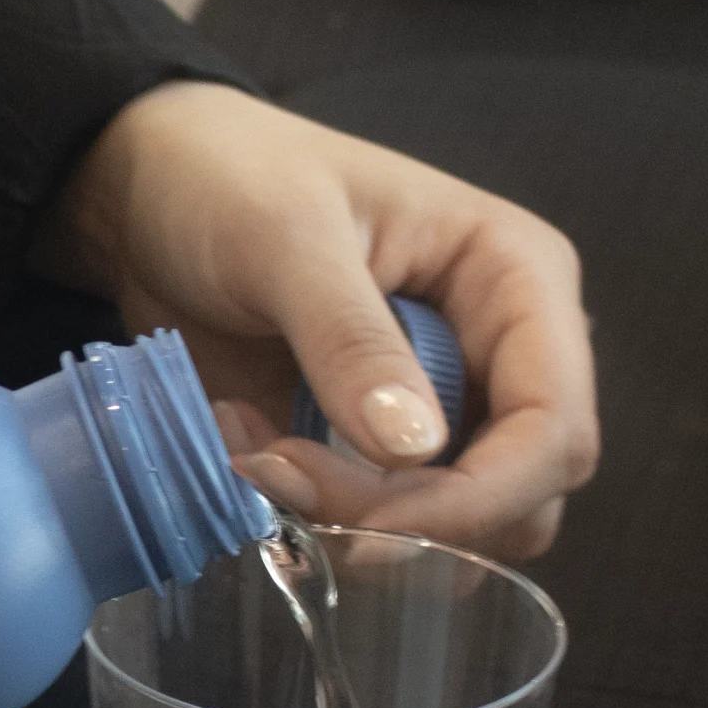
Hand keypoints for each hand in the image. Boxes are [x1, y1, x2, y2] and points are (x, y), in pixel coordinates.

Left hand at [38, 81, 597, 559]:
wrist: (153, 189)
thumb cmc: (231, 178)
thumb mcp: (286, 239)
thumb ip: (351, 339)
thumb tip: (417, 450)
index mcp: (517, 280)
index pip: (554, 428)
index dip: (482, 499)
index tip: (369, 522)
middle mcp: (499, 356)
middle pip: (516, 498)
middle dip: (408, 520)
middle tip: (284, 479)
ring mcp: (441, 409)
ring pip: (451, 529)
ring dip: (353, 524)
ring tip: (255, 456)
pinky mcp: (373, 450)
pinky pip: (376, 525)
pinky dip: (312, 516)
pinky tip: (244, 451)